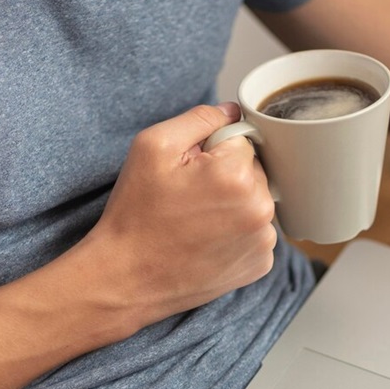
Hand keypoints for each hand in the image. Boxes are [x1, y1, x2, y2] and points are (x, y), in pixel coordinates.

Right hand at [85, 103, 276, 321]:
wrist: (126, 278)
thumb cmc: (135, 213)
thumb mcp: (153, 147)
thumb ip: (200, 118)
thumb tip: (233, 110)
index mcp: (236, 173)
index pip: (241, 140)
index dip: (212, 151)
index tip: (189, 172)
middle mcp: (260, 208)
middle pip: (253, 171)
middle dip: (226, 177)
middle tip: (188, 199)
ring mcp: (262, 241)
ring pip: (256, 203)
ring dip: (234, 205)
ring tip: (196, 222)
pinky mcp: (259, 265)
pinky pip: (255, 234)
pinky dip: (237, 234)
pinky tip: (207, 242)